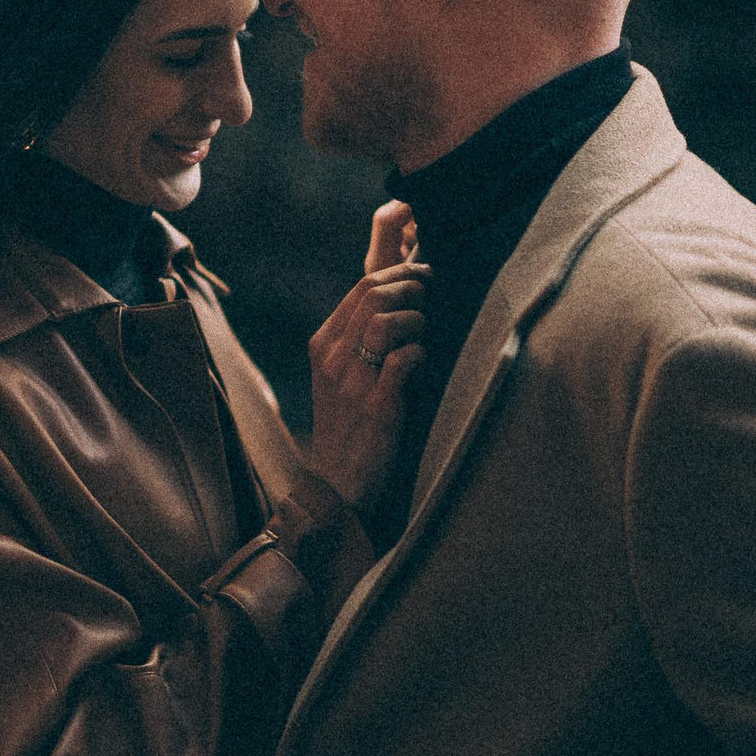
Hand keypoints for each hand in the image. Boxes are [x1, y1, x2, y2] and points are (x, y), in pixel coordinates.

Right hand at [305, 205, 427, 511]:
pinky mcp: (376, 408)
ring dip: (416, 318)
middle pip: (374, 296)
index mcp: (324, 345)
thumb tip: (398, 304)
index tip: (423, 274)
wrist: (337, 483)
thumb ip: (357, 341)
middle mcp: (333, 359)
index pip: (361, 288)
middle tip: (432, 294)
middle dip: (412, 286)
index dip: (400, 273)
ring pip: (384, 322)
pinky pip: (401, 362)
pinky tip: (423, 360)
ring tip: (426, 330)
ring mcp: (352, 383)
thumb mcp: (338, 377)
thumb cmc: (347, 426)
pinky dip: (419, 353)